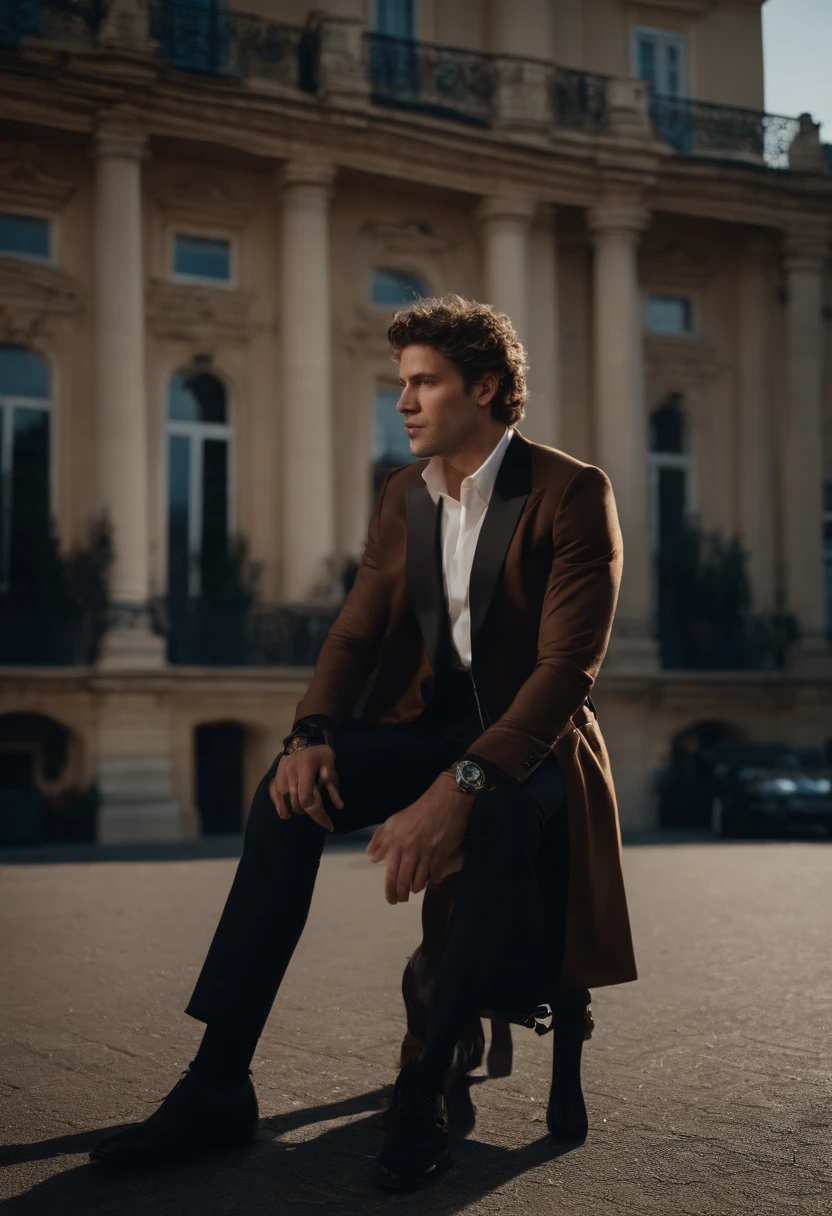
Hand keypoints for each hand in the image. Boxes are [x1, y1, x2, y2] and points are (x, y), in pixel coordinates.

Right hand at [269, 744, 342, 831]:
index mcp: (305, 770)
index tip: (329, 825)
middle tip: (321, 811)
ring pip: (286, 801)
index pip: (308, 800)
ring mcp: (281, 775)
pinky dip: (280, 807)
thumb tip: (339, 807)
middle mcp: (290, 774)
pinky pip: (275, 796)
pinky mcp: (276, 776)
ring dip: (298, 809)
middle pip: (297, 804)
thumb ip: (332, 785)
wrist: (303, 735)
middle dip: (311, 812)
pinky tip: (286, 814)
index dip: (319, 816)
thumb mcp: (330, 764)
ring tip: (307, 809)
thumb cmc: (319, 750)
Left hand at [366, 774, 472, 903]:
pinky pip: (435, 874)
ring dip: (416, 888)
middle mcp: (409, 847)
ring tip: (415, 890)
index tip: (391, 899)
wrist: (447, 799)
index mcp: (395, 841)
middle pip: (404, 881)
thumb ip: (380, 839)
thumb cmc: (419, 810)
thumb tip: (372, 858)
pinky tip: (431, 880)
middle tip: (401, 900)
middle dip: (402, 895)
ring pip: (419, 880)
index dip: (390, 890)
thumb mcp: (394, 821)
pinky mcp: (442, 852)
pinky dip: (432, 880)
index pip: (390, 873)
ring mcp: (426, 851)